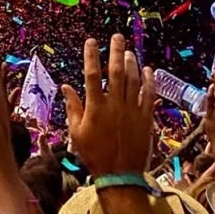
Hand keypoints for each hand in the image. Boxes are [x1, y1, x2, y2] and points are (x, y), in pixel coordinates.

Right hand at [60, 35, 154, 176]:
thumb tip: (65, 87)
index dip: (92, 56)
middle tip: (117, 37)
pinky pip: (149, 96)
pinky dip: (149, 82)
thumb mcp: (77, 132)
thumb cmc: (94, 154)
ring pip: (133, 81)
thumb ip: (73, 107)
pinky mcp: (146, 119)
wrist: (120, 176)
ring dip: (132, 64)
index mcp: (96, 107)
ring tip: (129, 52)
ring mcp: (132, 111)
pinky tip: (148, 71)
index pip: (92, 75)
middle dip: (116, 52)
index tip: (91, 41)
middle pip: (116, 72)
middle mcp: (115, 105)